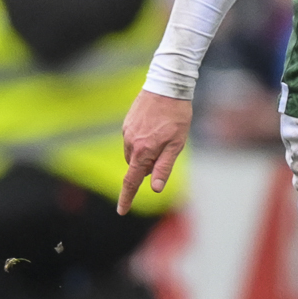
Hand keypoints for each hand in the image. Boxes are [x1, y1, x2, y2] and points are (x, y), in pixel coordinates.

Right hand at [119, 89, 192, 213]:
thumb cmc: (176, 116)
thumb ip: (164, 167)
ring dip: (146, 152)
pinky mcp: (127, 122)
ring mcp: (127, 132)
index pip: (132, 181)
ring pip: (134, 153)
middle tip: (168, 148)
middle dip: (148, 166)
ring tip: (164, 134)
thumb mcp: (176, 144)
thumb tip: (154, 188)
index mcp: (143, 151)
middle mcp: (130, 143)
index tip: (121, 212)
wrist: (167, 86)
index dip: (127, 198)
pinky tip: (156, 126)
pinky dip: (143, 140)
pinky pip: (133, 139)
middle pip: (136, 166)